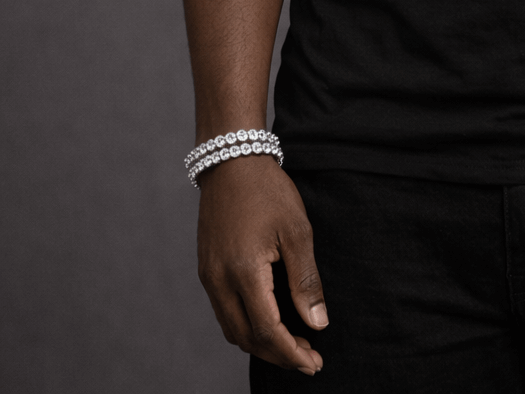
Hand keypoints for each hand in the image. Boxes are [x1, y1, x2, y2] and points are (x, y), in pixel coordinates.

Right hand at [197, 155, 327, 374]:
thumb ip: (306, 280)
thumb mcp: (297, 231)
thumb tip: (317, 323)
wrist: (231, 161)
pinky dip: (246, 326)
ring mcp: (209, 277)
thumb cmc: (267, 191)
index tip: (314, 362)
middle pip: (247, 339)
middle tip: (308, 359)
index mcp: (243, 272)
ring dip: (261, 344)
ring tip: (293, 345)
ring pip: (232, 330)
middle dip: (278, 355)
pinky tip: (268, 321)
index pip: (267, 331)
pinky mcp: (206, 270)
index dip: (292, 353)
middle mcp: (219, 281)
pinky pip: (224, 312)